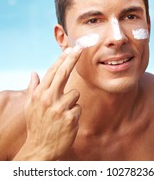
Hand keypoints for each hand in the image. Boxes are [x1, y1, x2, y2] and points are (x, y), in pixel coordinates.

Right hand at [13, 46, 82, 160]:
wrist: (40, 148)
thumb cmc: (36, 124)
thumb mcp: (30, 106)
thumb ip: (33, 88)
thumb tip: (34, 73)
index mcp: (39, 94)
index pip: (52, 71)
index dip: (62, 59)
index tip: (69, 49)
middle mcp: (49, 99)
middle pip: (64, 73)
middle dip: (72, 59)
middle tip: (80, 48)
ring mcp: (60, 109)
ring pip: (75, 93)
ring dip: (71, 101)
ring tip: (62, 112)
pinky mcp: (70, 118)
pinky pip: (78, 107)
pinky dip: (74, 112)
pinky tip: (66, 121)